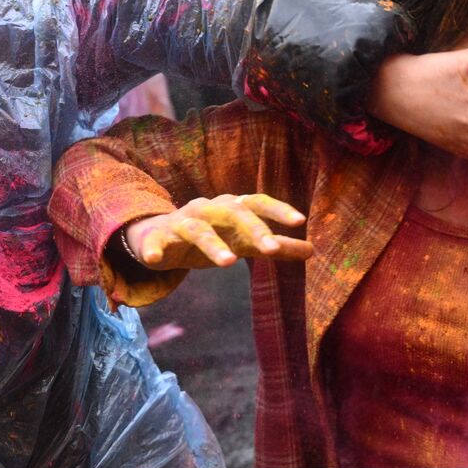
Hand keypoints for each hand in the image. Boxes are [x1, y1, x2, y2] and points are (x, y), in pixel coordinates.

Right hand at [122, 194, 311, 269]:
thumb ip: (276, 247)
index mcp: (231, 209)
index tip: (299, 221)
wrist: (159, 238)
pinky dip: (154, 249)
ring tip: (229, 263)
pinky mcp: (157, 238)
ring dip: (213, 244)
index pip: (257, 203)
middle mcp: (208, 210)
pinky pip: (154, 242)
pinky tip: (155, 259)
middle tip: (271, 250)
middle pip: (232, 212)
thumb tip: (313, 251)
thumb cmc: (210, 238)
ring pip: (198, 229)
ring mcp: (181, 223)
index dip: (277, 210)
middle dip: (253, 229)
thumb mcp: (243, 243)